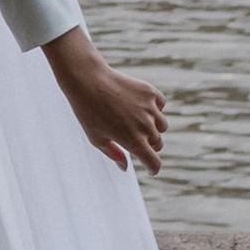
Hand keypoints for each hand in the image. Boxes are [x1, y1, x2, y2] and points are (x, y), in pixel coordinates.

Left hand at [44, 24, 163, 175]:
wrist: (87, 80)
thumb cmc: (88, 111)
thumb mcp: (96, 138)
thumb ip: (113, 154)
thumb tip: (125, 167)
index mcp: (134, 142)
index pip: (154, 163)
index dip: (153, 168)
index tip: (150, 168)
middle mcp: (146, 126)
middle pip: (157, 143)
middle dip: (149, 145)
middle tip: (133, 137)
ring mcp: (150, 108)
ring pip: (162, 125)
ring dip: (153, 126)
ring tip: (136, 119)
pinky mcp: (150, 92)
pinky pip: (161, 104)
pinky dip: (155, 107)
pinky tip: (140, 105)